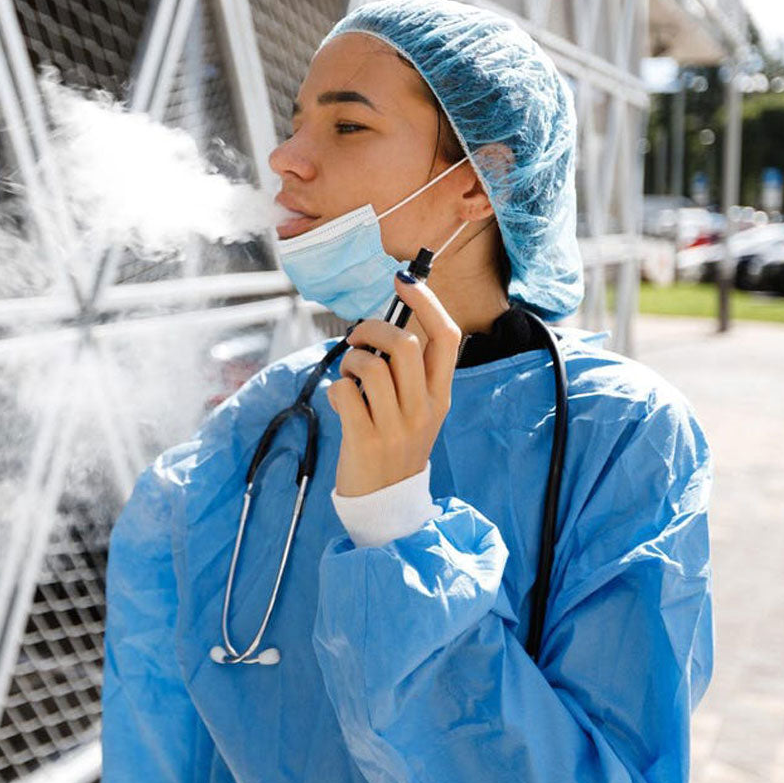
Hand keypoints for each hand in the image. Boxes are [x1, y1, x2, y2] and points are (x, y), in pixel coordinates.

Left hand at [327, 273, 461, 496]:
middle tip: (359, 339)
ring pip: (371, 367)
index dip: (426, 301)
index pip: (446, 337)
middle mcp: (423, 409)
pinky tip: (341, 399)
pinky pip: (345, 393)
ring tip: (349, 374)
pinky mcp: (365, 440)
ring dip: (351, 360)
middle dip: (373, 328)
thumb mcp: (418, 410)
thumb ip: (412, 372)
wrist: (386, 503)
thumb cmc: (396, 444)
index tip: (403, 280)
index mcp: (441, 395)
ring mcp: (396, 426)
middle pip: (405, 344)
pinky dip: (337, 387)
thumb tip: (391, 323)